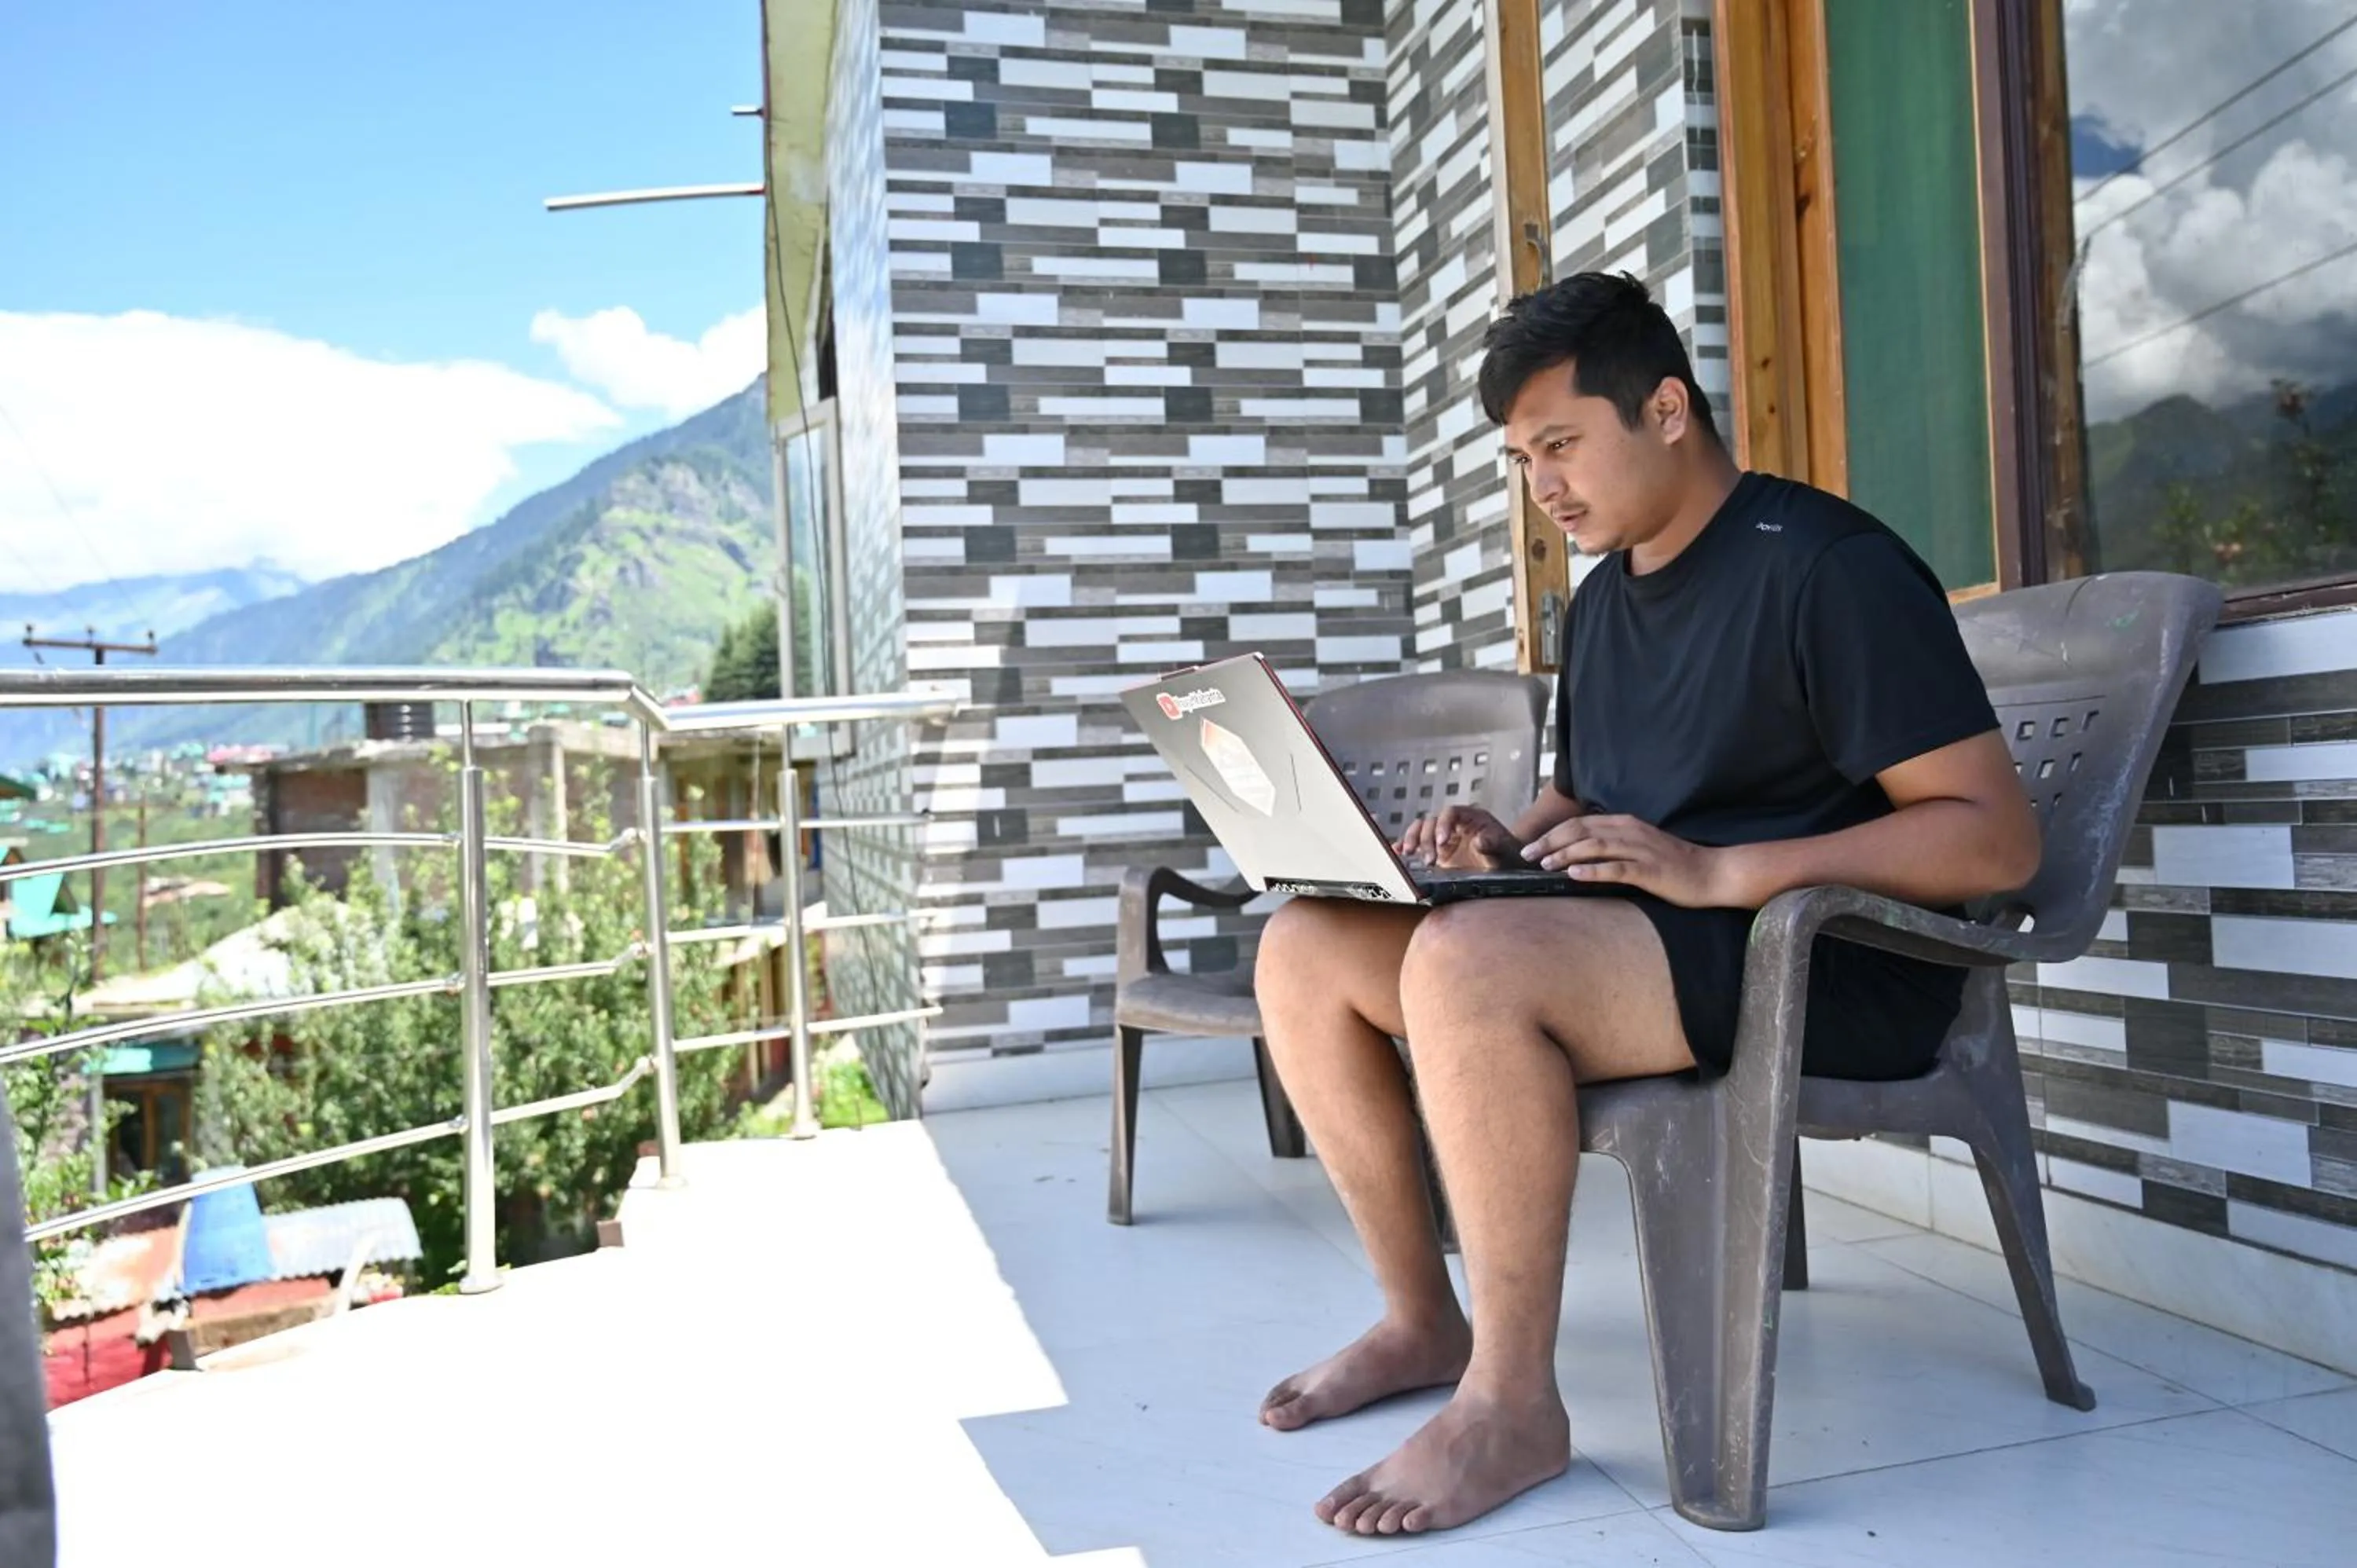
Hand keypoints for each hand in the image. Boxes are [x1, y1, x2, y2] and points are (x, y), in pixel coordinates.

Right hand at [1395, 806, 1516, 870]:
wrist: (1507, 867)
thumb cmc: (1508, 854)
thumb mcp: (1505, 849)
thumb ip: (1493, 844)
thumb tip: (1479, 841)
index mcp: (1470, 817)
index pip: (1450, 812)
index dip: (1443, 824)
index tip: (1442, 842)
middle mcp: (1454, 824)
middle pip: (1431, 821)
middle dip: (1427, 839)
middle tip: (1430, 860)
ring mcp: (1443, 837)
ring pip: (1420, 829)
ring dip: (1413, 841)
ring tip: (1411, 855)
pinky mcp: (1436, 851)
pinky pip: (1417, 844)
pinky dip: (1406, 846)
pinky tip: (1398, 852)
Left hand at [1520, 814, 1737, 907]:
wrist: (1712, 873)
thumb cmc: (1673, 865)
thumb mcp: (1639, 848)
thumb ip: (1613, 846)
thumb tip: (1578, 857)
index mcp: (1625, 824)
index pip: (1579, 823)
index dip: (1552, 833)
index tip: (1531, 847)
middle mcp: (1630, 831)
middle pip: (1580, 830)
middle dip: (1550, 842)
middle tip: (1527, 856)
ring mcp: (1640, 850)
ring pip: (1594, 846)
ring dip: (1565, 855)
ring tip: (1544, 865)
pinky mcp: (1650, 871)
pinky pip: (1617, 868)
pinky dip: (1593, 870)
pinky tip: (1574, 875)